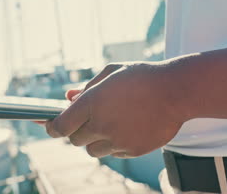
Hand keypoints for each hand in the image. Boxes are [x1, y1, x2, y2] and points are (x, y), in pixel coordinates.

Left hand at [46, 62, 187, 157]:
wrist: (176, 91)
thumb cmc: (142, 77)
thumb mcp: (111, 73)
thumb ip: (86, 88)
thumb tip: (69, 98)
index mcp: (91, 103)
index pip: (60, 126)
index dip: (51, 127)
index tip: (50, 125)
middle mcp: (101, 125)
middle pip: (75, 140)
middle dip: (77, 130)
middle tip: (88, 119)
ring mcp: (117, 140)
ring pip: (93, 150)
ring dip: (95, 140)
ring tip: (110, 123)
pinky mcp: (132, 150)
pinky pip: (113, 153)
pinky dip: (114, 144)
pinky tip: (127, 128)